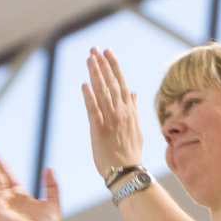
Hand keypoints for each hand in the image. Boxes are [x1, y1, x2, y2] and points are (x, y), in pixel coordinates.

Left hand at [82, 49, 144, 178]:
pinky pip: (93, 111)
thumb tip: (134, 91)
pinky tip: (84, 85)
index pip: (122, 82)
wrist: (127, 172)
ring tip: (89, 59)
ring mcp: (110, 121)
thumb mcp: (136, 128)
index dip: (114, 66)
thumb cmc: (130, 151)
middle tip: (95, 48)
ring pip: (102, 93)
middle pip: (111, 83)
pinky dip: (89, 98)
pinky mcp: (99, 131)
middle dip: (103, 65)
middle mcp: (121, 112)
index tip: (108, 51)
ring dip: (96, 75)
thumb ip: (134, 108)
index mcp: (129, 111)